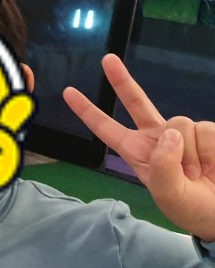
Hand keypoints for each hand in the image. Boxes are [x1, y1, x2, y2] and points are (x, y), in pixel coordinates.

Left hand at [64, 55, 214, 240]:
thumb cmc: (191, 208)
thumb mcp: (169, 195)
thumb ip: (163, 165)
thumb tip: (170, 132)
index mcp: (137, 153)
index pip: (107, 128)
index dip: (88, 111)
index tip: (68, 91)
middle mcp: (157, 138)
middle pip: (136, 102)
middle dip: (122, 80)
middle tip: (107, 59)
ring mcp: (182, 133)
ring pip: (181, 124)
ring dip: (192, 155)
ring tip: (198, 175)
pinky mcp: (207, 132)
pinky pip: (206, 131)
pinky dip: (211, 152)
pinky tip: (213, 166)